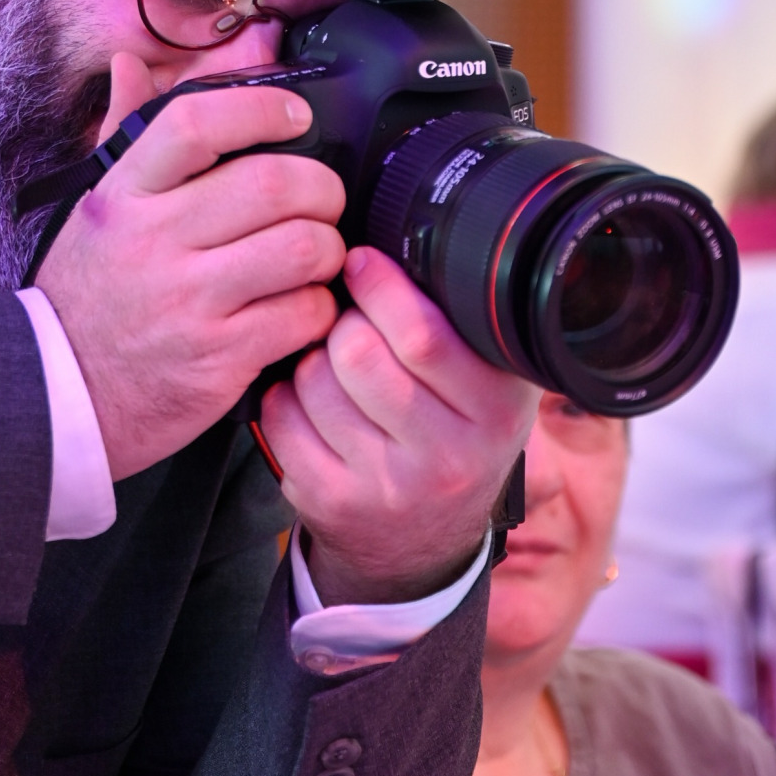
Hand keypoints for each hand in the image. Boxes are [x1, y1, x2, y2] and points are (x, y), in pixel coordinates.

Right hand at [36, 56, 345, 480]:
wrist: (57, 397)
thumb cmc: (85, 293)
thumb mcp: (93, 208)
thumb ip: (123, 131)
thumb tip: (130, 64)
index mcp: (124, 193)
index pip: (196, 123)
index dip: (261, 109)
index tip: (296, 117)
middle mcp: (156, 240)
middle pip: (273, 183)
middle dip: (321, 187)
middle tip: (323, 199)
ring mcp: (189, 302)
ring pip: (303, 248)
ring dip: (328, 249)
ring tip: (315, 256)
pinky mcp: (219, 359)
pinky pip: (303, 315)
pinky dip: (319, 308)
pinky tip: (302, 308)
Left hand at [259, 246, 539, 606]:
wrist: (424, 543)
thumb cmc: (453, 432)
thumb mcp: (490, 382)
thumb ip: (465, 321)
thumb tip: (410, 233)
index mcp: (494, 412)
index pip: (424, 335)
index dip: (381, 284)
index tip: (360, 259)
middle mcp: (446, 458)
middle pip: (359, 353)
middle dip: (343, 319)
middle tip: (348, 316)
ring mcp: (384, 488)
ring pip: (314, 380)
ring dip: (312, 356)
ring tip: (331, 361)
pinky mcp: (329, 503)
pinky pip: (281, 417)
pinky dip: (284, 394)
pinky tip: (308, 399)